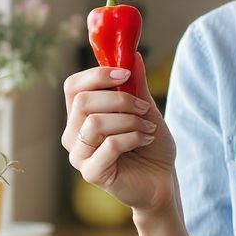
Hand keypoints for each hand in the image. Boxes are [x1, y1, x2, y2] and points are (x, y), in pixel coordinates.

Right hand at [61, 53, 176, 213]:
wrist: (163, 180)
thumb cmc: (151, 146)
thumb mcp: (146, 110)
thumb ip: (136, 85)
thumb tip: (132, 55)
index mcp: (80, 116)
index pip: (73, 87)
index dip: (97, 75)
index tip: (126, 74)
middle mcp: (73, 135)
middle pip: (83, 102)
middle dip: (120, 100)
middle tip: (144, 108)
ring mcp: (79, 156)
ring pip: (95, 123)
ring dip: (129, 121)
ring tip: (148, 128)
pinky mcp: (91, 173)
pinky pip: (109, 145)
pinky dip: (133, 138)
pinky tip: (146, 139)